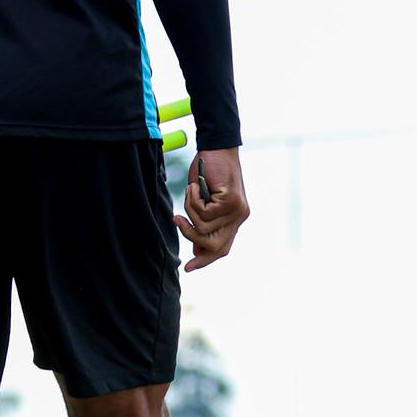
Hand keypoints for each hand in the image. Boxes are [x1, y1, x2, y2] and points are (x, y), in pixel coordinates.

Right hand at [174, 147, 249, 272]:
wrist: (217, 148)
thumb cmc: (207, 172)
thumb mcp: (202, 202)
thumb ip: (203, 223)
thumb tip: (198, 248)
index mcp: (234, 219)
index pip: (222, 248)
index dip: (205, 260)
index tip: (188, 268)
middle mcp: (240, 217)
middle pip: (214, 245)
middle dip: (190, 233)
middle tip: (177, 218)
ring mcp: (238, 211)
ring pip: (203, 228)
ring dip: (189, 209)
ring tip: (192, 191)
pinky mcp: (231, 202)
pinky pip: (202, 213)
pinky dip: (192, 199)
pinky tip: (196, 185)